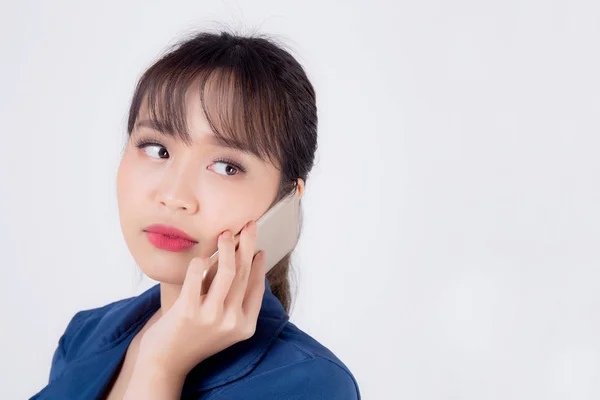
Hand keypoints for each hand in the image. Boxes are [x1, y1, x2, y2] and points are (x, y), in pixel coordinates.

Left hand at [136, 220, 266, 378]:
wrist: (165, 362)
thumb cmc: (193, 337)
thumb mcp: (222, 323)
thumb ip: (233, 298)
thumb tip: (242, 260)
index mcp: (245, 326)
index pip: (257, 288)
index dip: (260, 265)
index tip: (259, 249)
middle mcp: (232, 322)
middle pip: (244, 274)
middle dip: (248, 245)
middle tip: (248, 226)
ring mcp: (211, 317)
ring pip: (227, 271)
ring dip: (227, 247)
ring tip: (226, 234)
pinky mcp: (189, 311)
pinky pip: (198, 274)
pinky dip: (200, 260)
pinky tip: (200, 256)